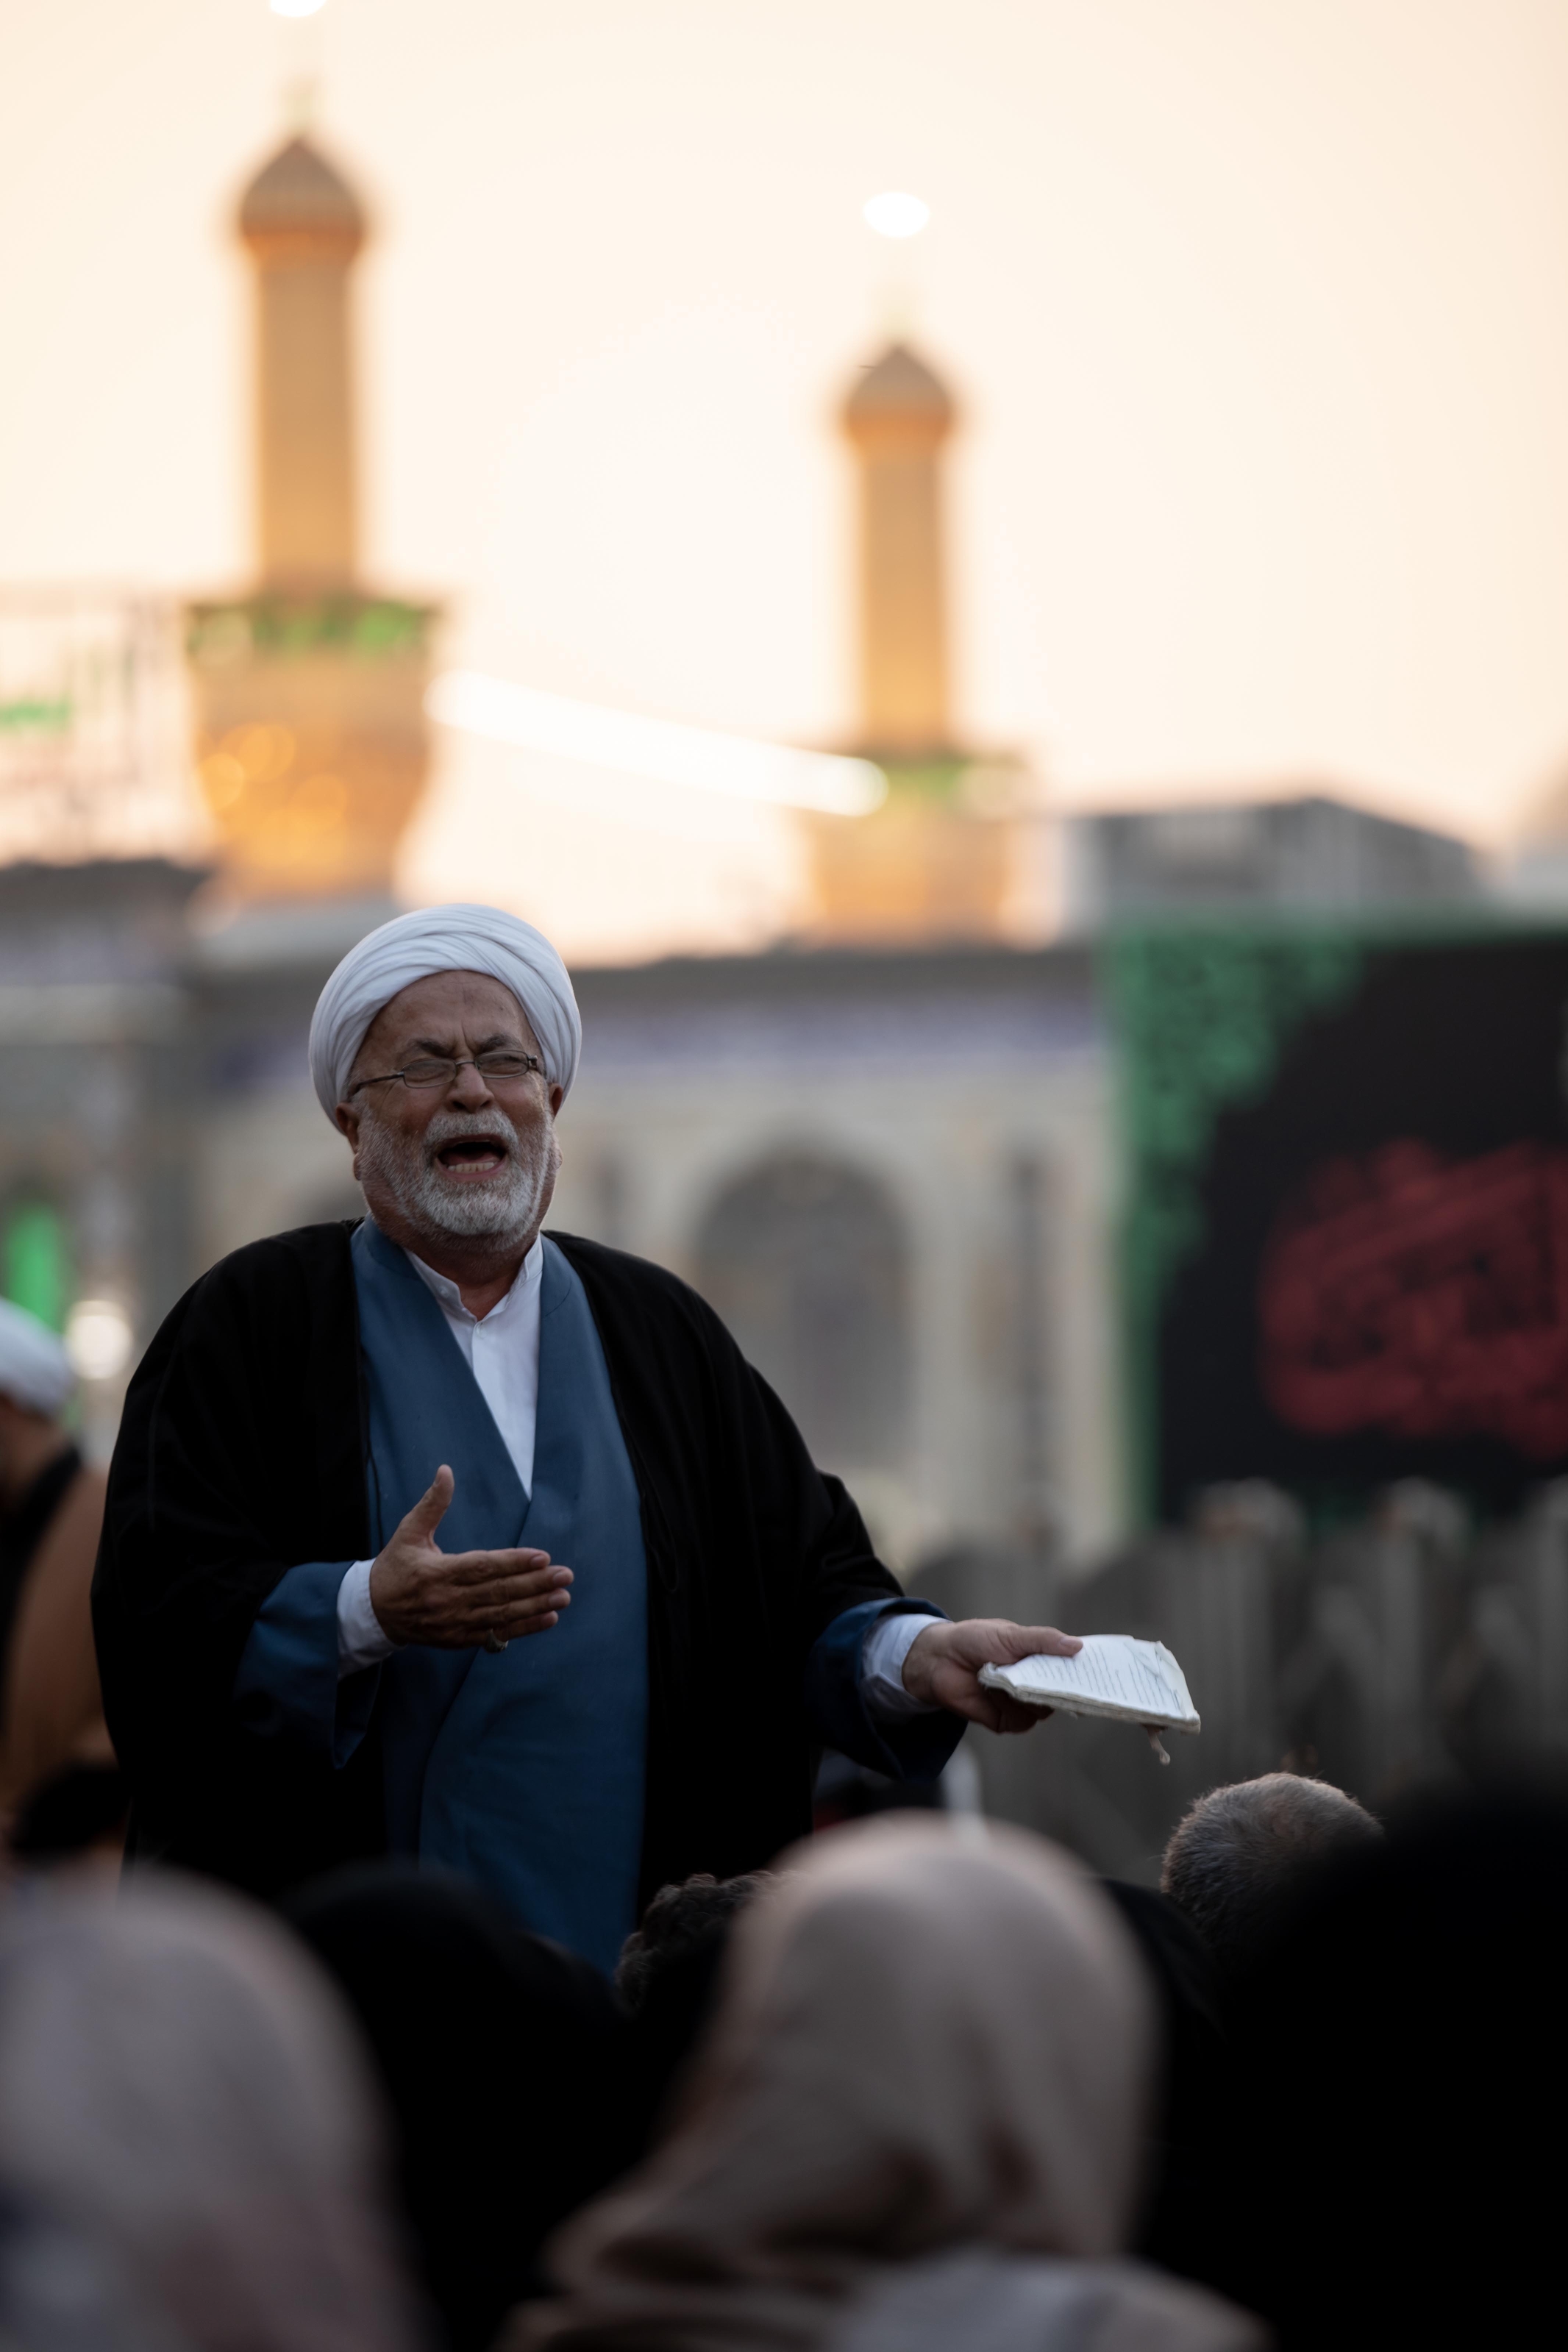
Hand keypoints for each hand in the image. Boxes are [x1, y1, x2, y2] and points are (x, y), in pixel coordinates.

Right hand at [368, 1465, 571, 1649]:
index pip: (481, 1567)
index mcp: (437, 1572)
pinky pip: (496, 1635)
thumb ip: (432, 1504)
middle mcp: (448, 1600)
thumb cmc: (395, 1567)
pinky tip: (548, 1619)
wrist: (373, 1612)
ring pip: (501, 1616)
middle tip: (565, 1576)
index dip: (513, 1563)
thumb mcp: (408, 1532)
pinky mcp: (459, 1639)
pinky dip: (523, 1628)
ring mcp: (455, 1623)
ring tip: (562, 1597)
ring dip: (535, 1607)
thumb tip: (446, 1471)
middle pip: (498, 1593)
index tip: (542, 1556)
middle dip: (534, 1585)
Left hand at [902, 1618, 1081, 1735]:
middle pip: (1065, 1694)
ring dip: (1026, 1694)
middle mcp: (1038, 1683)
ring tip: (1004, 1675)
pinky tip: (993, 1690)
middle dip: (1061, 1688)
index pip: (1073, 1669)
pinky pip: (1022, 1721)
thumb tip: (1078, 1645)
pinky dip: (1009, 1706)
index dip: (1085, 1671)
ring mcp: (1024, 1703)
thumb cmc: (976, 1640)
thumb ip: (1043, 1640)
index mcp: (1043, 1660)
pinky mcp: (1007, 1721)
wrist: (940, 1659)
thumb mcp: (1011, 1634)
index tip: (1098, 1672)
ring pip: (1044, 1710)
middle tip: (1055, 1678)